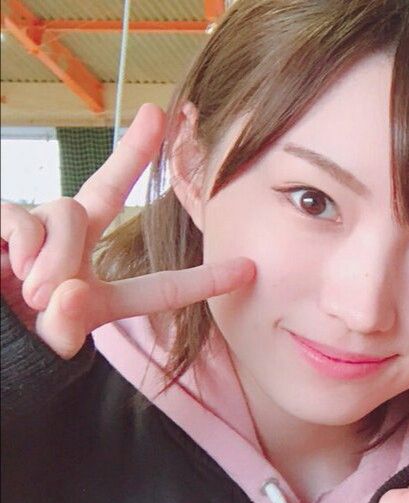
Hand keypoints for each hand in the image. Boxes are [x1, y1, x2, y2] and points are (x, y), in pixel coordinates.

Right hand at [0, 103, 254, 358]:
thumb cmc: (13, 348)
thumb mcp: (47, 346)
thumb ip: (66, 328)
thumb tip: (73, 293)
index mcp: (101, 294)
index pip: (162, 287)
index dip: (204, 281)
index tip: (249, 271)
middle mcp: (73, 254)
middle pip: (106, 191)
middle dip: (132, 150)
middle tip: (155, 114)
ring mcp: (37, 234)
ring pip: (69, 213)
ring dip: (58, 253)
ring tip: (39, 291)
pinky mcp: (3, 223)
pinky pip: (24, 216)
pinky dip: (26, 242)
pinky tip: (16, 268)